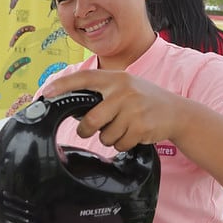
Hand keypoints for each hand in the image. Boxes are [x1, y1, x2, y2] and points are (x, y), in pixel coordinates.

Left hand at [41, 70, 178, 151]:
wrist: (177, 112)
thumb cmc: (145, 100)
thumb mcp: (126, 86)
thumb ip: (104, 92)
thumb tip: (75, 107)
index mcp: (116, 78)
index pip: (84, 78)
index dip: (63, 85)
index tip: (46, 93)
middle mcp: (124, 91)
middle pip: (91, 119)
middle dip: (86, 129)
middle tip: (88, 130)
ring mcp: (133, 109)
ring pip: (105, 135)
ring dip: (110, 137)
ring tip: (123, 128)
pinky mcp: (141, 127)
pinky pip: (119, 144)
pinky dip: (123, 144)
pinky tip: (133, 134)